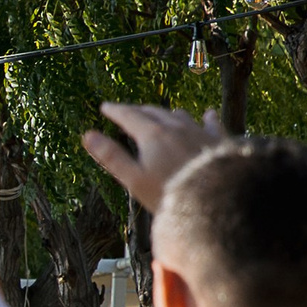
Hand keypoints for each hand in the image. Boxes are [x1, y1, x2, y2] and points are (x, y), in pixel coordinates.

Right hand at [83, 104, 224, 215]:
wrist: (216, 200)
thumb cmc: (169, 193)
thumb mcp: (134, 179)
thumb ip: (111, 157)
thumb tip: (87, 136)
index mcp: (152, 135)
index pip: (129, 116)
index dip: (115, 110)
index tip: (105, 106)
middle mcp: (176, 127)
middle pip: (153, 112)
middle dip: (138, 110)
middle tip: (128, 111)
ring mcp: (199, 132)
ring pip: (180, 116)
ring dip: (167, 113)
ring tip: (161, 114)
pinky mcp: (219, 142)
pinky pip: (212, 124)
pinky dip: (207, 118)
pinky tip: (208, 114)